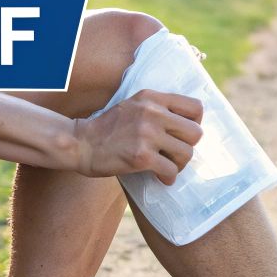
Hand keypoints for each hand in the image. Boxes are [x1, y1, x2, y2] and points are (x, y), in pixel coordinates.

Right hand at [71, 90, 204, 183]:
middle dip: (188, 147)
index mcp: (152, 98)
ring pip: (186, 153)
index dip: (195, 123)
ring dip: (178, 164)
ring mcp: (147, 134)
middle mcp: (152, 112)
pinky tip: (159, 177)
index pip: (195, 106)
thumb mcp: (133, 106)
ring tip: (165, 166)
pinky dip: (168, 178)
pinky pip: (171, 170)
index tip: (183, 134)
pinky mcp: (141, 156)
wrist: (81, 143)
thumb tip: (187, 123)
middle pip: (195, 133)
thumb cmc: (108, 129)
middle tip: (174, 154)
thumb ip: (157, 109)